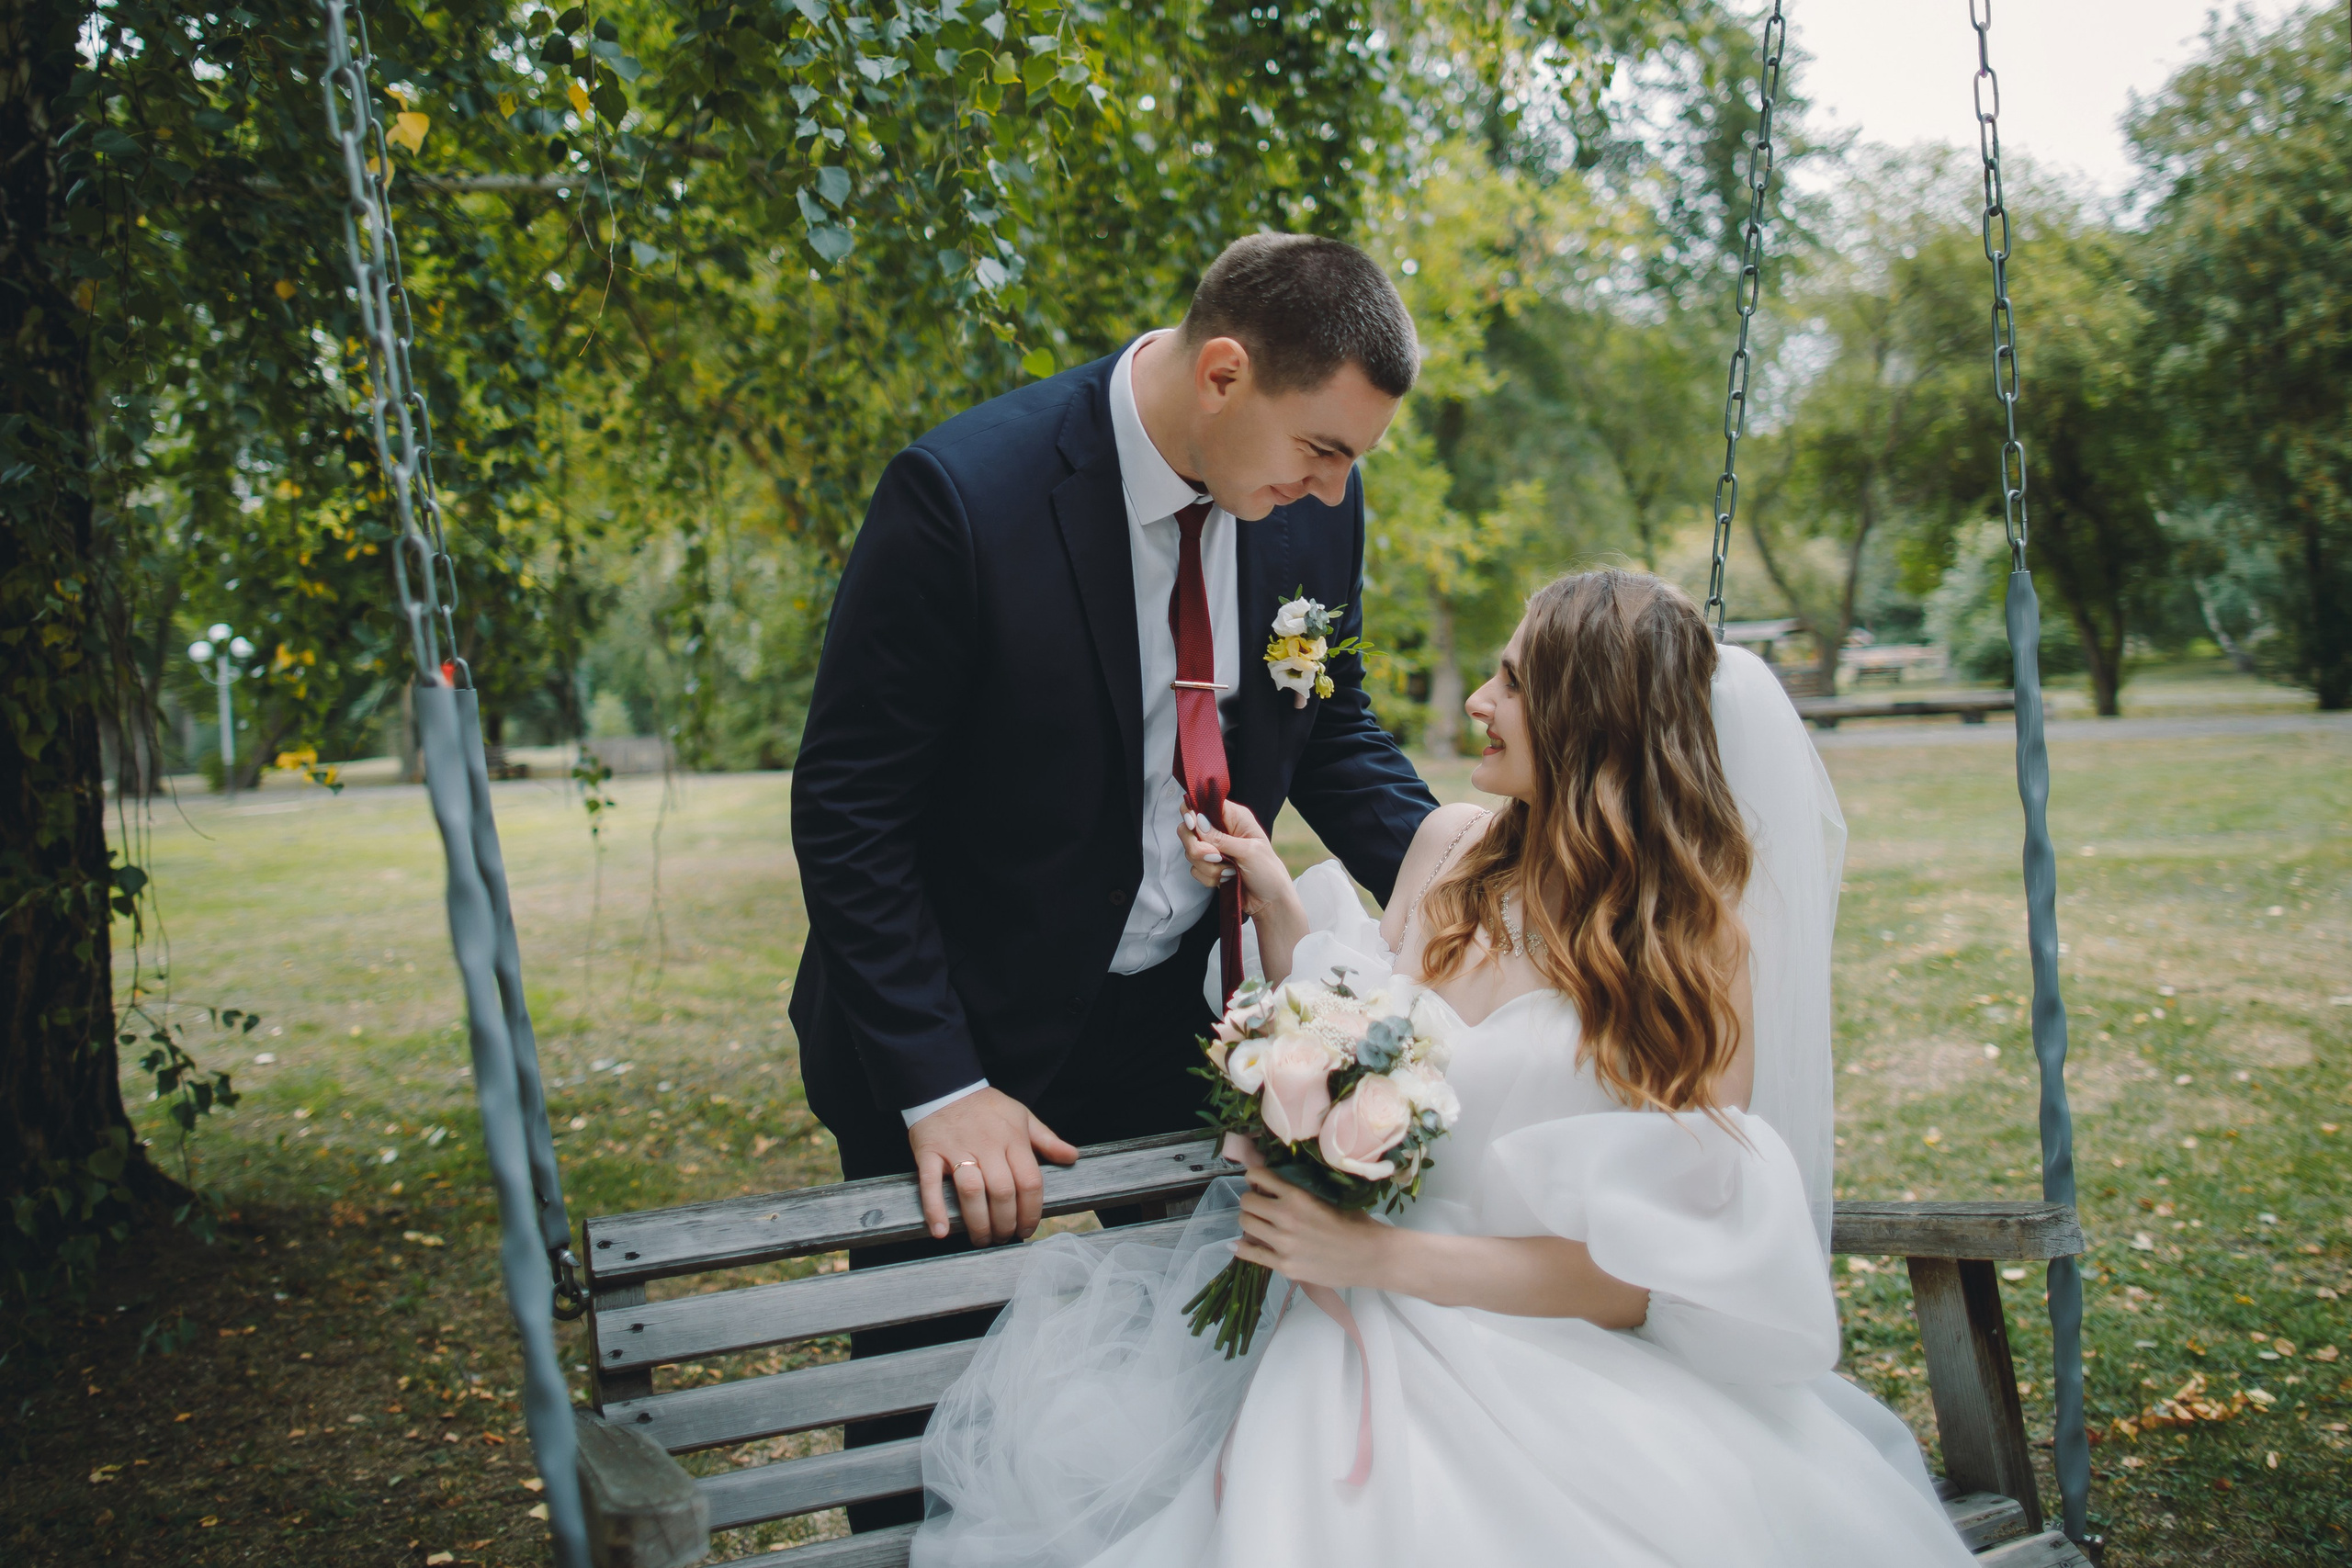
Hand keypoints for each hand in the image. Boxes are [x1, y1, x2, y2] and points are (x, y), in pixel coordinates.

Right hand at [908, 1088, 1079, 1245]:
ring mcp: (956, 1149)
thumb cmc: (987, 1107)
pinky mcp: (929, 1152)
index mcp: (1013, 1138)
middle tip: (1004, 1238)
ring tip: (981, 1238)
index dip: (1031, 1211)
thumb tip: (1072, 1157)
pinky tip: (942, 1232)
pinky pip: (930, 1184)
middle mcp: (987, 1145)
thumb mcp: (1022, 1116)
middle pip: (1002, 1191)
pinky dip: (935, 1210)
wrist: (946, 1085)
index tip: (1028, 1229)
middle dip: (1005, 1223)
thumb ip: (1047, 1140)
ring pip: (971, 1191)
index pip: (1030, 1182)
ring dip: (978, 1222)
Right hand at [1179, 800, 1292, 920]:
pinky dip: (1209, 877)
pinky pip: (1195, 869)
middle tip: (1215, 856)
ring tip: (1230, 871)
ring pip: (1190, 852)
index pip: (1205, 804)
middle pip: (1189, 828)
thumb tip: (1198, 822)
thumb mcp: (1248, 851)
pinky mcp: (1210, 866)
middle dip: (1197, 847)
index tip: (1192, 825)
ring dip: (1209, 866)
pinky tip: (1227, 879)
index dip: (1193, 812)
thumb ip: (1221, 838)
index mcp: (1235, 817)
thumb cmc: (1268, 872)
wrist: (1270, 901)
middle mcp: (1222, 830)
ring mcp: (1214, 849)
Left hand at [1233, 1167, 1397, 1290]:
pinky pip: (1251, 1254)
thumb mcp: (1329, 1196)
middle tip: (1259, 1205)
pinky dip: (1241, 1248)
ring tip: (1258, 1223)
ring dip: (1249, 1221)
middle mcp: (1285, 1217)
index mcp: (1298, 1196)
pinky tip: (1238, 1245)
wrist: (1371, 1256)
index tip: (1258, 1182)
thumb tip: (1277, 1183)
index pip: (1257, 1176)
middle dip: (1251, 1200)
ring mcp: (1283, 1243)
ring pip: (1245, 1224)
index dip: (1254, 1178)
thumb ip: (1302, 1191)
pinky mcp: (1284, 1266)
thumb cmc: (1356, 1223)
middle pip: (1247, 1201)